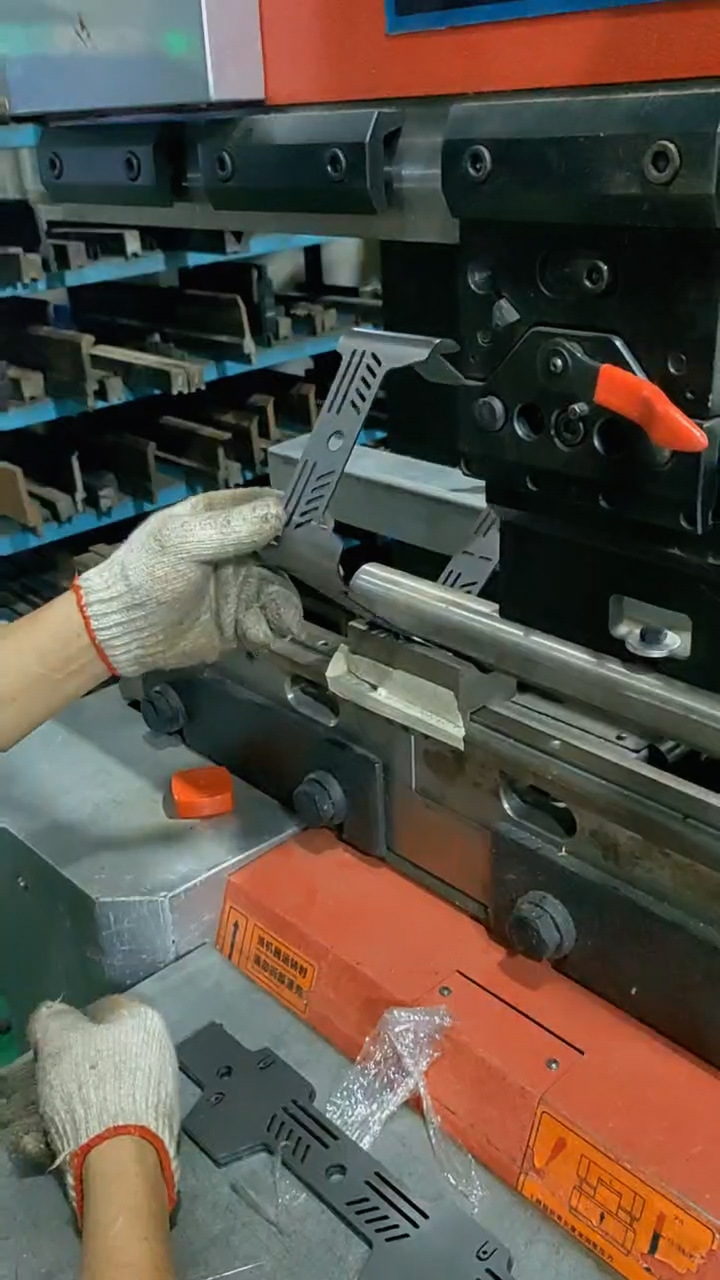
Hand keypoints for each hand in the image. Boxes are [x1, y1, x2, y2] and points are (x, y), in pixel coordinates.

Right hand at [28, 997, 179, 1221]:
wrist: (121, 1155)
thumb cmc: (90, 1086)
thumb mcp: (57, 1037)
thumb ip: (54, 1019)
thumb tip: (55, 1016)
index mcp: (144, 1017)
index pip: (102, 1009)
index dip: (72, 1027)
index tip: (53, 1050)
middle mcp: (162, 1046)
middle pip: (110, 1049)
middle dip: (83, 1064)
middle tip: (57, 1083)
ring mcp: (165, 1085)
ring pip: (115, 1082)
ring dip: (92, 1094)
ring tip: (66, 1113)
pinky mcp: (161, 1122)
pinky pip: (122, 1111)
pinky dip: (104, 1118)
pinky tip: (84, 1132)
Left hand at [75, 488, 302, 676]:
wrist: (123, 632)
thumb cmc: (146, 575)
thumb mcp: (183, 542)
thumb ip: (232, 528)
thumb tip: (281, 513)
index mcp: (219, 519)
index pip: (265, 506)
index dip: (292, 512)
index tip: (316, 523)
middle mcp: (236, 550)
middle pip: (284, 549)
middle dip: (300, 562)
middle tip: (315, 573)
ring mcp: (240, 586)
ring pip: (281, 588)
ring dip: (283, 602)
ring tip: (279, 617)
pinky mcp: (240, 622)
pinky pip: (269, 621)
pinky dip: (269, 627)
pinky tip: (258, 633)